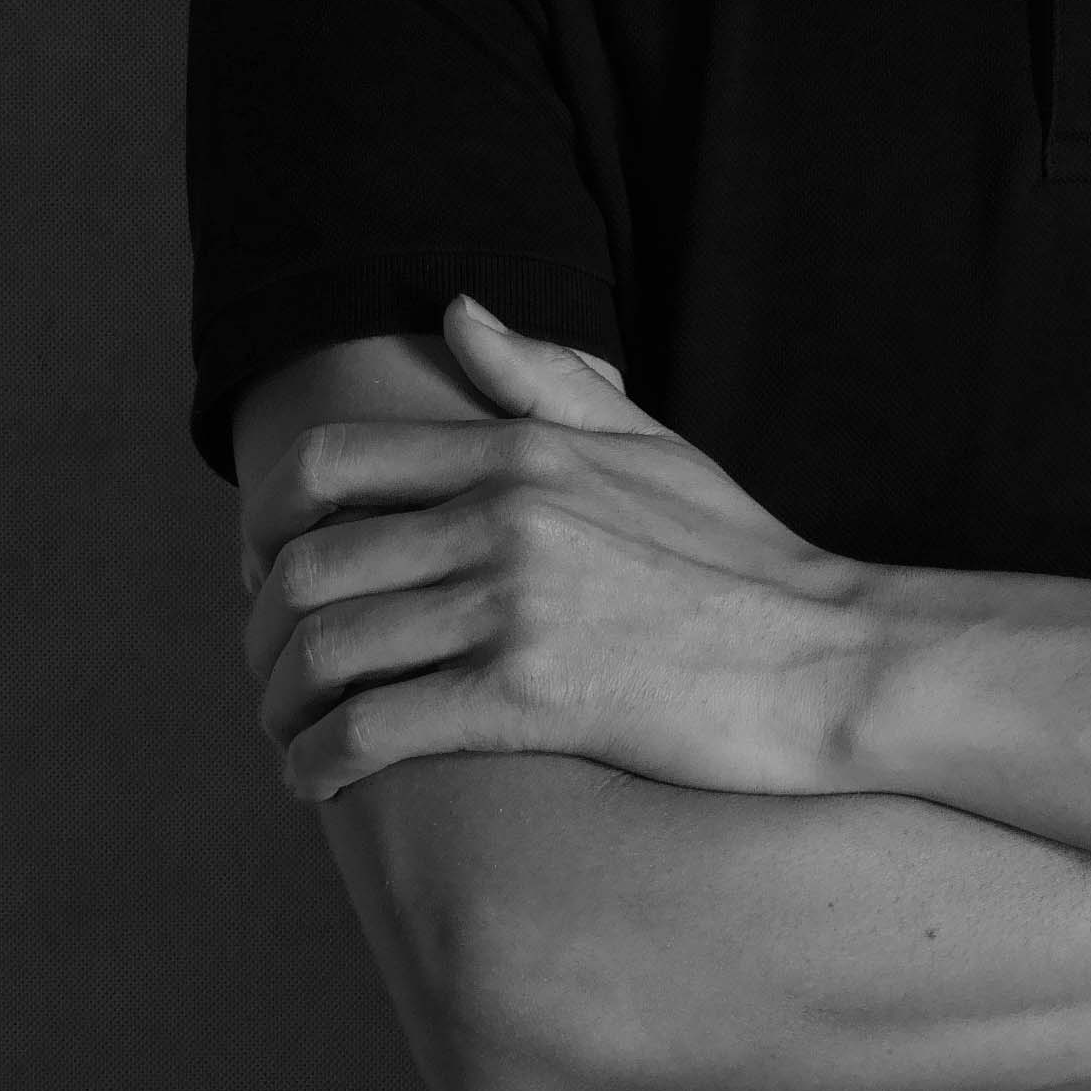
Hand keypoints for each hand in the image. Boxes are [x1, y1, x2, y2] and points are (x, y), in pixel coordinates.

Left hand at [239, 296, 874, 804]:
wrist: (828, 658)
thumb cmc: (745, 559)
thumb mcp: (654, 445)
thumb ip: (547, 382)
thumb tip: (458, 309)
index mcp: (522, 452)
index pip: (330, 465)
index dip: (267, 524)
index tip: (270, 573)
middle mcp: (504, 518)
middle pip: (306, 566)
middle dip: (261, 632)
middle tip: (274, 672)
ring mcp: (515, 607)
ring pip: (325, 653)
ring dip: (281, 706)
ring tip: (292, 735)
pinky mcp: (529, 697)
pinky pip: (371, 731)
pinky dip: (317, 764)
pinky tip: (316, 782)